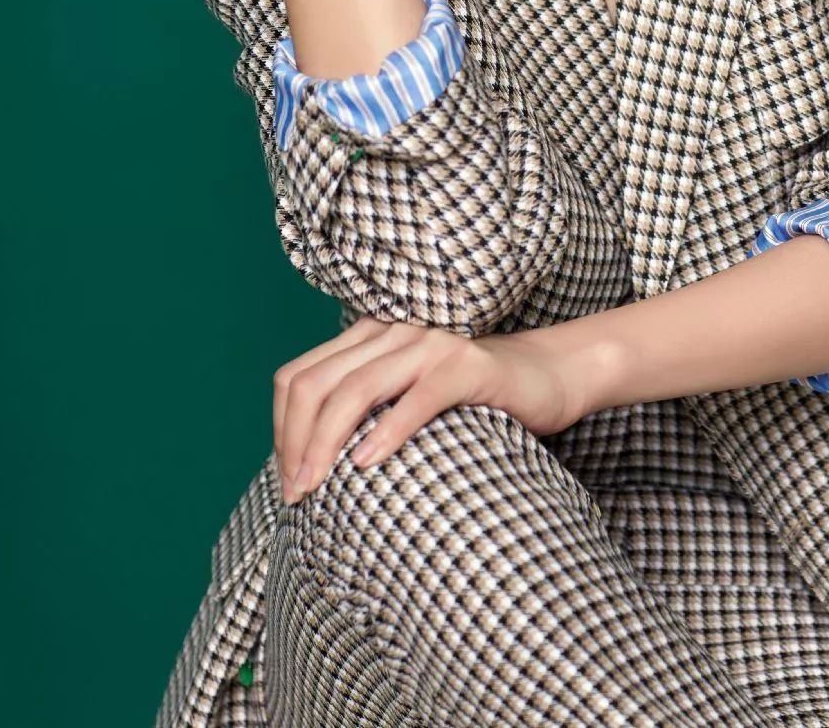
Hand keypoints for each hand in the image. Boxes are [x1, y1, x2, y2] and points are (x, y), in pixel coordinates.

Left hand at [273, 316, 583, 501]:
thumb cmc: (470, 400)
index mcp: (368, 338)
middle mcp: (392, 332)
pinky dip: (387, 431)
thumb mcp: (404, 400)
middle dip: (296, 442)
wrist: (547, 376)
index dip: (281, 429)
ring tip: (316, 487)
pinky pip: (418, 397)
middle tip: (295, 495)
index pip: (298, 377)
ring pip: (357, 388)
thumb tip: (307, 468)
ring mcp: (430, 344)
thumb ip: (363, 412)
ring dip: (326, 442)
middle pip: (317, 383)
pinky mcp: (468, 366)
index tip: (288, 480)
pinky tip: (367, 463)